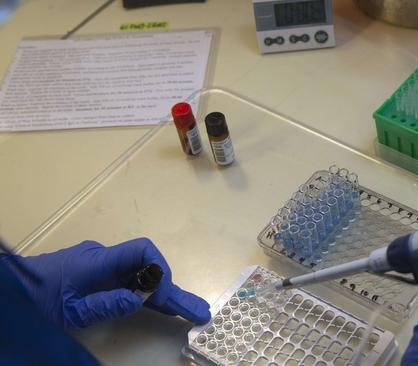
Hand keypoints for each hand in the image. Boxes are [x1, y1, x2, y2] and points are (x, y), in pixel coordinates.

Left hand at [9, 238, 210, 329]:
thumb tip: (140, 300)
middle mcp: (106, 260)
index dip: (160, 270)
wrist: (11, 288)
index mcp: (99, 261)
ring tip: (193, 313)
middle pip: (149, 269)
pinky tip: (166, 309)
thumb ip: (105, 304)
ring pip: (142, 279)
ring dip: (165, 296)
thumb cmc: (36, 298)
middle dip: (174, 290)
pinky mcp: (100, 279)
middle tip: (199, 311)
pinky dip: (149, 297)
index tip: (163, 297)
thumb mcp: (69, 309)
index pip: (142, 251)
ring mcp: (104, 269)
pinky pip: (131, 285)